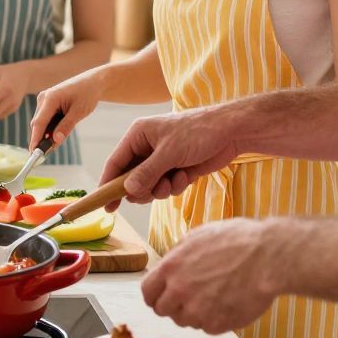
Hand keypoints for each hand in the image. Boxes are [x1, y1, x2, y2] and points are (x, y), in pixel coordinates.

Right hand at [29, 68, 108, 147]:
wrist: (92, 82)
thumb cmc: (87, 93)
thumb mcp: (79, 112)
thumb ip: (66, 126)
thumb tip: (55, 141)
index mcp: (50, 98)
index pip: (38, 122)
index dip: (35, 139)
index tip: (34, 153)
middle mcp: (43, 99)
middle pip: (37, 124)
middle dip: (40, 139)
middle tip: (46, 154)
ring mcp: (44, 101)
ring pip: (41, 123)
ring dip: (46, 135)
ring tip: (53, 146)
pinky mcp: (48, 104)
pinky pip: (45, 119)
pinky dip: (49, 129)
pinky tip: (55, 136)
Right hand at [99, 104, 241, 210]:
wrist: (232, 132)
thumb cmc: (198, 132)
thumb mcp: (169, 152)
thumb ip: (147, 173)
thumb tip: (128, 190)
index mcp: (138, 135)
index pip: (115, 162)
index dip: (108, 184)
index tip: (105, 205)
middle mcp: (147, 147)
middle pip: (131, 178)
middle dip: (142, 189)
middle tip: (151, 193)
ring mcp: (162, 159)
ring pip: (149, 186)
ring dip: (160, 189)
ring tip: (173, 182)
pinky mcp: (176, 169)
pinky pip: (165, 186)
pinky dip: (174, 186)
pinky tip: (186, 177)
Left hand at [141, 217, 277, 333]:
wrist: (269, 257)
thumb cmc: (239, 240)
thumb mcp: (199, 235)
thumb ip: (179, 253)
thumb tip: (170, 262)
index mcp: (171, 267)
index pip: (147, 292)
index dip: (154, 295)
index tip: (161, 296)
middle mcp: (180, 291)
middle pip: (163, 310)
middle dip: (174, 305)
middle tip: (190, 298)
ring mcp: (198, 310)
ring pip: (184, 321)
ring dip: (194, 313)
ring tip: (214, 297)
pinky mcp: (217, 325)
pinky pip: (207, 328)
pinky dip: (214, 320)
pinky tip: (227, 303)